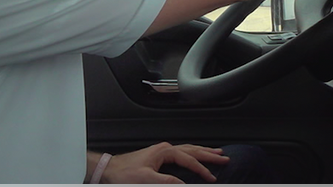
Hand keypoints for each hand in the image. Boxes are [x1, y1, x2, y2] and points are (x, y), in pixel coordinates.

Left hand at [101, 142, 228, 183]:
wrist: (108, 169)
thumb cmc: (123, 173)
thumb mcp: (146, 180)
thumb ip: (166, 182)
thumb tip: (184, 184)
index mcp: (164, 152)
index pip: (189, 160)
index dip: (202, 169)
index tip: (212, 177)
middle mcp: (165, 149)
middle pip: (193, 150)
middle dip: (209, 154)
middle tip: (224, 157)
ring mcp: (162, 151)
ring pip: (188, 149)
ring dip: (203, 151)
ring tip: (216, 153)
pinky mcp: (159, 155)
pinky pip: (182, 152)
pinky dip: (193, 153)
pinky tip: (195, 154)